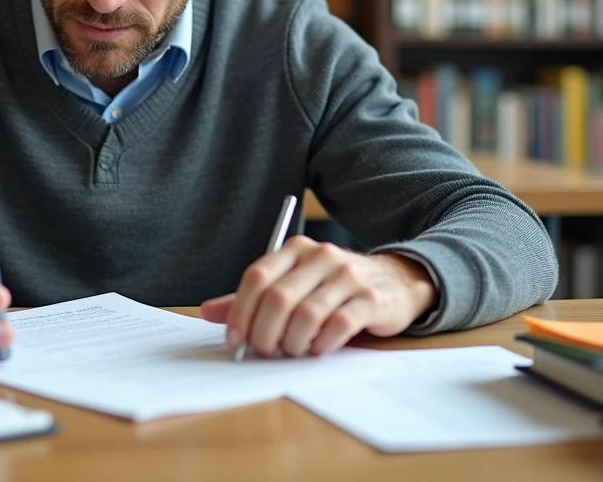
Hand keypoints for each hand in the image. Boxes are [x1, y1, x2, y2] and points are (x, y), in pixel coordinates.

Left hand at [199, 236, 435, 357]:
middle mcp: (320, 257)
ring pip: (306, 314)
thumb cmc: (334, 287)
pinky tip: (318, 348)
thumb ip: (253, 298)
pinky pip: (338, 325)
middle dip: (265, 333)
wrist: (395, 281)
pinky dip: (321, 344)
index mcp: (294, 250)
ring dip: (292, 342)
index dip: (240, 311)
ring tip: (293, 350)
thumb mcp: (293, 284)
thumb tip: (207, 312)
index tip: (234, 339)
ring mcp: (347, 276)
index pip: (257, 277)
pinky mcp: (371, 299)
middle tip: (264, 351)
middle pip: (278, 298)